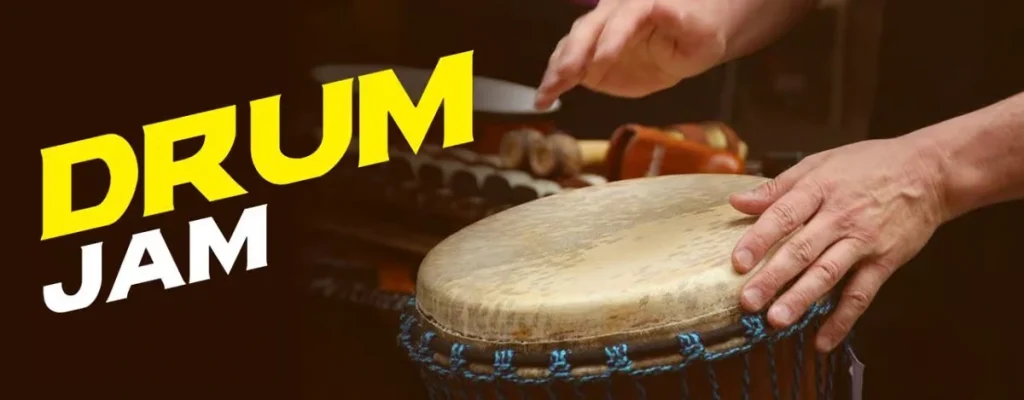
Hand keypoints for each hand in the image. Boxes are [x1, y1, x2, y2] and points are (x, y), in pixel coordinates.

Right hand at [534, 0, 728, 108]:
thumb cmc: (698, 35)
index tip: (602, 61)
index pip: (624, 18)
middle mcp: (612, 14)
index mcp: (641, 4)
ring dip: (557, 70)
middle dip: (574, 52)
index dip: (612, 38)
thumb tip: (665, 7)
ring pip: (571, 45)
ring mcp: (597, 36)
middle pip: (587, 29)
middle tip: (566, 75)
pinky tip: (543, 99)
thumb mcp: (700, 33)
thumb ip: (681, 22)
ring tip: (545, 93)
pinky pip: (567, 66)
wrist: (687, 43)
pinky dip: (554, 82)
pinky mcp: (589, 59)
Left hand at [729, 135, 949, 351]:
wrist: (929, 172)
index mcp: (819, 189)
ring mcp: (864, 241)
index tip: (738, 263)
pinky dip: (842, 319)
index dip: (758, 239)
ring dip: (802, 300)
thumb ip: (777, 188)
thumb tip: (737, 201)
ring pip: (828, 274)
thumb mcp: (820, 163)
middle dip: (773, 278)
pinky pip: (861, 294)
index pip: (783, 215)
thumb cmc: (869, 165)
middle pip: (802, 250)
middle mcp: (840, 217)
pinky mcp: (884, 261)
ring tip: (777, 321)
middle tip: (749, 302)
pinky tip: (822, 341)